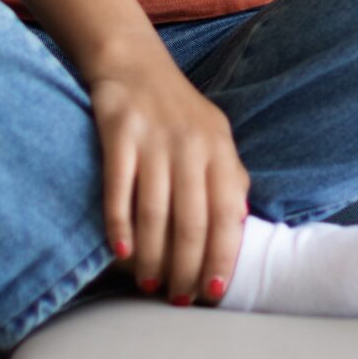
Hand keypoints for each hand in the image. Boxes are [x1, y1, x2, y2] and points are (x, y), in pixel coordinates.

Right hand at [86, 49, 251, 306]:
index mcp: (220, 149)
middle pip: (192, 220)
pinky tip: (119, 252)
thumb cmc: (177, 111)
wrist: (132, 60)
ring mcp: (154, 138)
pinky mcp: (119, 131)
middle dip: (185, 268)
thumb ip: (228, 178)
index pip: (228, 214)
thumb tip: (238, 229)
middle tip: (176, 298)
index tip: (212, 291)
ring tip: (147, 284)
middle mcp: (192, 144)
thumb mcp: (214, 137)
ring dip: (151, 256)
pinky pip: (119, 187)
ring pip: (155, 212)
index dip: (221, 257)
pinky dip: (118, 223)